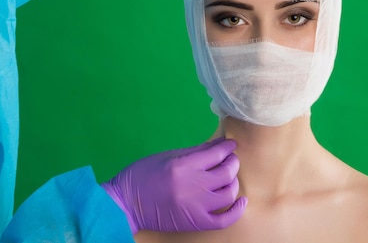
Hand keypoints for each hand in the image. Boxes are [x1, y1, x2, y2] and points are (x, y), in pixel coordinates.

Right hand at [101, 138, 246, 232]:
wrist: (126, 204)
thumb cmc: (143, 175)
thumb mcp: (167, 156)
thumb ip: (195, 152)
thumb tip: (217, 145)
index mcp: (183, 166)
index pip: (216, 154)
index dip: (227, 147)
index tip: (230, 144)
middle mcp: (192, 186)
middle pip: (226, 172)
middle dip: (233, 163)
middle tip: (230, 159)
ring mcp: (196, 206)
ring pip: (229, 193)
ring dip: (233, 182)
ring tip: (229, 177)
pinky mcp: (196, 222)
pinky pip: (224, 219)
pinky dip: (236, 210)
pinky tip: (241, 201)